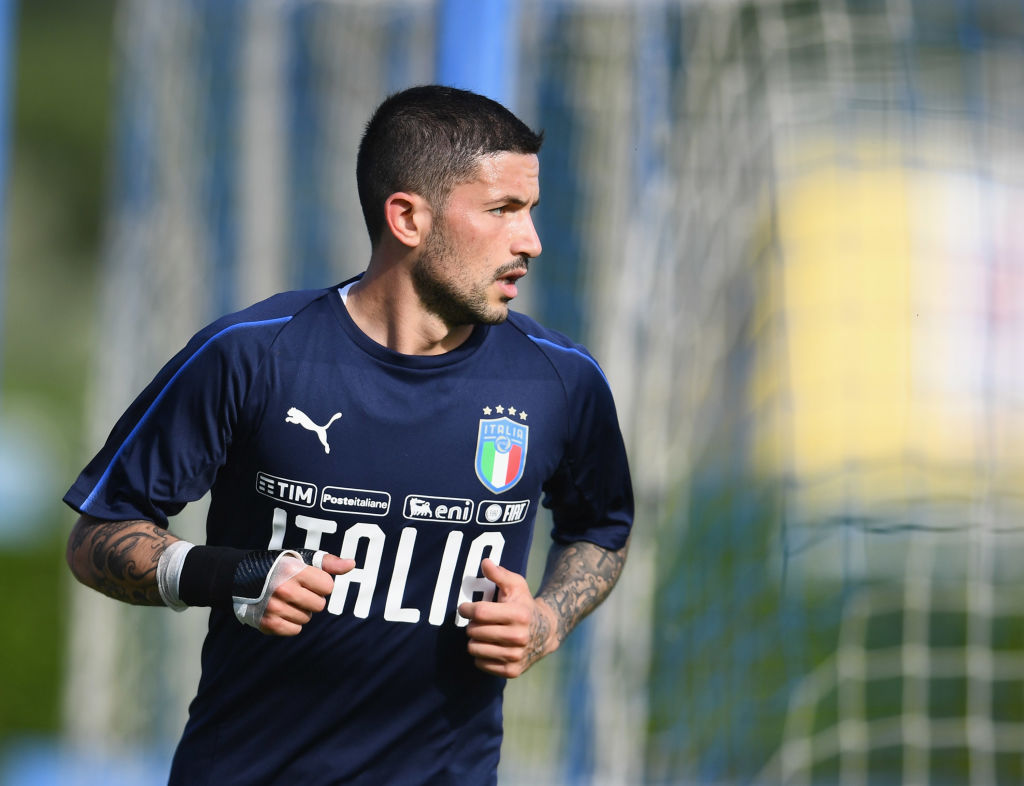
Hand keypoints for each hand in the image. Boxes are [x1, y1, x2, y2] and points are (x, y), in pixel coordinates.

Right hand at [257, 554, 353, 636]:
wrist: (240, 577)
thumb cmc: (278, 567)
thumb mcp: (301, 558)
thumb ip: (328, 563)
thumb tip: (352, 564)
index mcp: (294, 571)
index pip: (328, 587)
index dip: (320, 584)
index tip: (308, 580)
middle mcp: (284, 589)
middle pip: (319, 605)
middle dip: (312, 599)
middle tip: (297, 591)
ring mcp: (274, 607)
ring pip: (307, 618)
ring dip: (301, 611)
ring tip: (286, 600)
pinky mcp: (268, 623)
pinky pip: (295, 630)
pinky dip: (291, 624)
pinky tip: (281, 611)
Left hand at [458, 558, 557, 677]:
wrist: (546, 632)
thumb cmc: (524, 605)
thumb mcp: (516, 586)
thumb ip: (500, 574)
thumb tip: (485, 563)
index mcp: (519, 614)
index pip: (480, 612)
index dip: (467, 609)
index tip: (464, 607)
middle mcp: (519, 637)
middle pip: (474, 631)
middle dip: (471, 624)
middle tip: (477, 621)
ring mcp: (515, 656)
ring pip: (474, 648)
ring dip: (474, 640)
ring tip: (483, 633)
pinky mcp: (512, 671)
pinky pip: (480, 663)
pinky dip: (481, 655)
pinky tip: (490, 646)